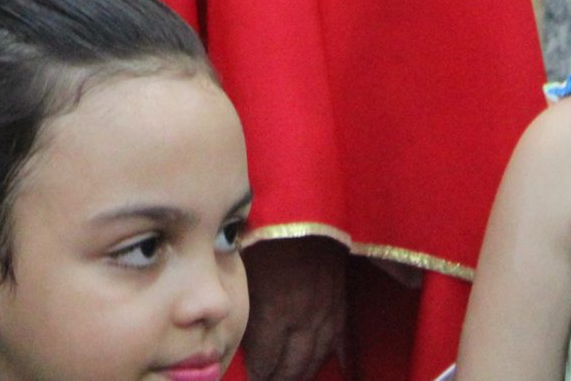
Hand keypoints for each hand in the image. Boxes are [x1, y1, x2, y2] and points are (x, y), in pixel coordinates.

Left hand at [241, 236, 346, 380]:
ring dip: (302, 372)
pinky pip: (336, 338)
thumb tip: (230, 322)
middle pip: (293, 364)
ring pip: (316, 356)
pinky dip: (327, 355)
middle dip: (278, 377)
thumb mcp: (243, 264)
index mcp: (276, 311)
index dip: (258, 372)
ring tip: (288, 378)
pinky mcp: (340, 300)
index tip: (250, 378)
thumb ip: (241, 298)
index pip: (266, 359)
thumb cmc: (264, 229)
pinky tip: (320, 362)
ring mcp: (326, 311)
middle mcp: (304, 318)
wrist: (307, 207)